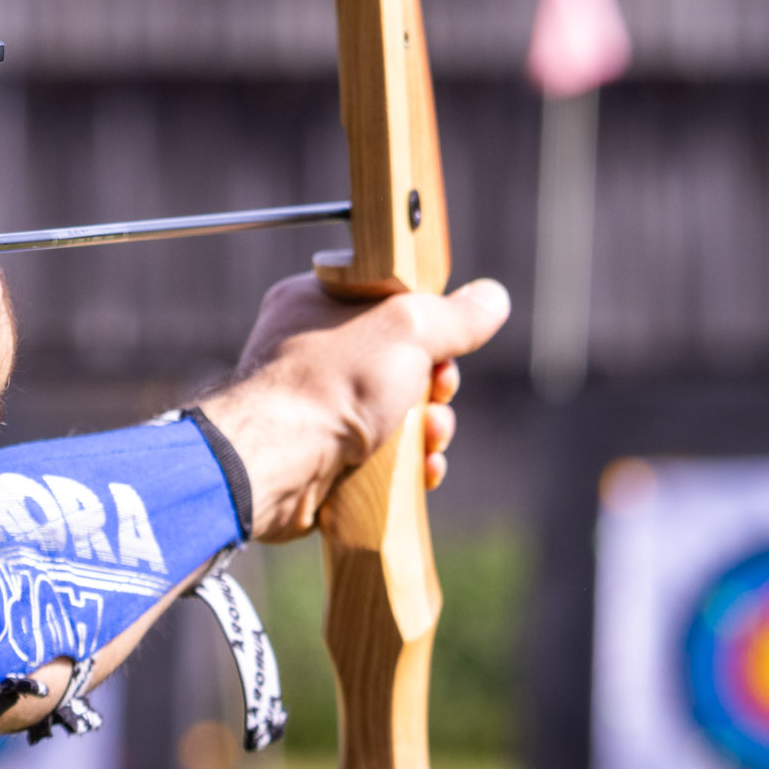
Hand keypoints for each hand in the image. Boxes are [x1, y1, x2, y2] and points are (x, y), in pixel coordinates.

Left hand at [201, 274, 507, 542]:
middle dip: (436, 385)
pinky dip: (410, 463)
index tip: (445, 343)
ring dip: (430, 428)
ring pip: (397, 413)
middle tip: (439, 394)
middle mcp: (312, 352)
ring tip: (431, 439)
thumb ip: (455, 315)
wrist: (275, 464)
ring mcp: (316, 407)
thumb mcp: (407, 328)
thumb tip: (493, 298)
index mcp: (317, 304)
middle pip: (401, 362)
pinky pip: (382, 455)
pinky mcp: (324, 456)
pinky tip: (423, 470)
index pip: (388, 303)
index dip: (428, 324)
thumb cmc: (330, 384)